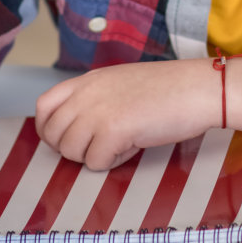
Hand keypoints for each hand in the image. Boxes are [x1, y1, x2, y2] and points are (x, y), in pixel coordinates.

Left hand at [34, 59, 217, 169]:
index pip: (43, 106)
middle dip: (71, 149)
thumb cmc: (168, 89)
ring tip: (119, 145)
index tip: (64, 139)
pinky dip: (113, 162)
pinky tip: (132, 147)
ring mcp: (98, 111)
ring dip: (92, 156)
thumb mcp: (120, 82)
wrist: (198, 88)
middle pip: (53, 134)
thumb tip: (77, 126)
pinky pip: (95, 162)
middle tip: (97, 148)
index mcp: (88, 80)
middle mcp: (87, 93)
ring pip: (70, 151)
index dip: (48, 129)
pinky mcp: (113, 131)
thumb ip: (94, 98)